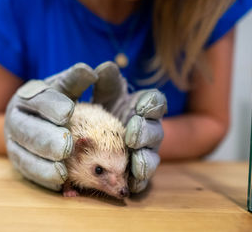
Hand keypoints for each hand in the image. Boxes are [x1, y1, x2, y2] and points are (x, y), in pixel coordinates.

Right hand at [4, 63, 96, 190]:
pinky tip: (58, 183)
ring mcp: (14, 141)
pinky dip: (42, 178)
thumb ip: (81, 80)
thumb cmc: (60, 100)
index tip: (69, 111)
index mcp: (29, 95)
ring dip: (42, 163)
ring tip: (62, 170)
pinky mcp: (18, 160)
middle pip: (27, 129)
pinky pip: (27, 172)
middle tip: (66, 147)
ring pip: (23, 153)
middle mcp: (17, 117)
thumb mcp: (70, 87)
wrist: (38, 119)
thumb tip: (96, 69)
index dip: (52, 105)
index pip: (38, 98)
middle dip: (47, 139)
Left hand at [92, 62, 166, 192]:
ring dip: (146, 160)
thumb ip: (106, 81)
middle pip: (155, 131)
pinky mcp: (137, 171)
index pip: (156, 103)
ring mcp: (145, 151)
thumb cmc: (104, 108)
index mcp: (143, 107)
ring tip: (138, 165)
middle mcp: (148, 129)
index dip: (152, 105)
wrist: (95, 134)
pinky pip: (143, 178)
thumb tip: (104, 67)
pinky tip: (133, 183)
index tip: (141, 107)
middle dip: (145, 133)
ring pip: (151, 156)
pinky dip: (139, 181)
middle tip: (133, 136)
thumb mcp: (104, 94)